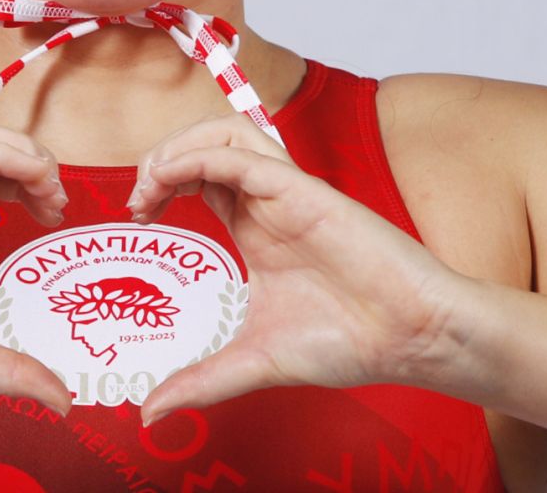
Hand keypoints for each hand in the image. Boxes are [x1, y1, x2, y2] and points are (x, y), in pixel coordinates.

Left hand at [125, 114, 473, 424]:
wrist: (411, 338)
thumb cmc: (351, 342)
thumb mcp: (254, 361)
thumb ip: (203, 381)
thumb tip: (151, 413)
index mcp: (256, 228)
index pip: (198, 178)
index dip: (159, 185)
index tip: (135, 217)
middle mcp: (268, 202)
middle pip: (205, 143)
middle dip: (160, 158)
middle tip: (137, 201)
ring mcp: (286, 193)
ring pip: (225, 133)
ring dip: (177, 146)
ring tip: (151, 184)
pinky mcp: (304, 192)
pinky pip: (243, 155)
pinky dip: (199, 156)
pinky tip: (170, 180)